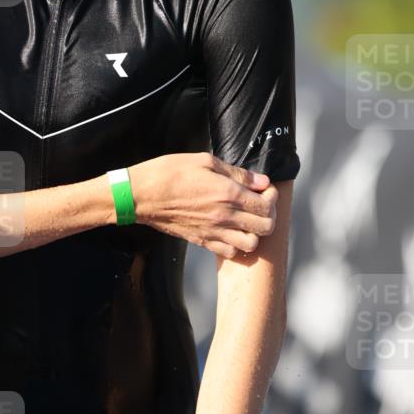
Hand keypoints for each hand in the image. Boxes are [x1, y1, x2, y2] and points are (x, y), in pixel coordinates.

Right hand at [129, 152, 276, 257]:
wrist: (141, 195)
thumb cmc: (169, 173)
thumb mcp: (204, 161)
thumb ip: (237, 173)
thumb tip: (260, 180)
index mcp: (228, 194)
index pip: (267, 205)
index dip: (272, 196)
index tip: (264, 189)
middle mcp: (225, 216)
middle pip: (266, 227)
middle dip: (268, 215)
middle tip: (259, 204)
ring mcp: (213, 232)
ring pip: (251, 244)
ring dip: (254, 232)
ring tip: (246, 219)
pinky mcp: (201, 241)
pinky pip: (229, 252)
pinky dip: (235, 244)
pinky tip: (229, 229)